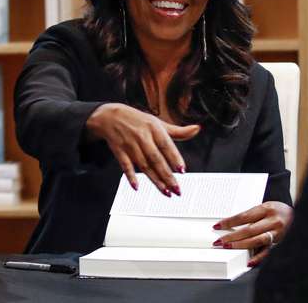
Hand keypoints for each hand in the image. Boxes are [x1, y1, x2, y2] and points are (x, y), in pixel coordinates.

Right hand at [86, 103, 200, 194]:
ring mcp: (130, 145)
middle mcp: (142, 137)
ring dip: (155, 180)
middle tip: (176, 189)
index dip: (175, 158)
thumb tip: (196, 129)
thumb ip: (178, 131)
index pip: (167, 145)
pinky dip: (130, 176)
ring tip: (165, 191)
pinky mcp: (119, 151)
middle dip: (167, 176)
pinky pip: (125, 165)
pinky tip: (137, 186)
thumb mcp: (158, 123)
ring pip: (144, 165)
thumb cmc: (138, 121)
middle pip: (156, 159)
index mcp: (154, 129)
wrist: (110, 116)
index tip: (182, 170)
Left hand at [212, 201, 293, 266]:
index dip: (230, 222)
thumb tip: (232, 225)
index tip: (218, 226)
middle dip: (232, 236)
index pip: (244, 216)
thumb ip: (252, 215)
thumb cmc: (278, 211)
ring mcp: (277, 233)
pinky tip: (249, 262)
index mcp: (267, 208)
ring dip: (240, 245)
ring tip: (228, 247)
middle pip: (249, 229)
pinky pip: (267, 252)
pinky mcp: (280, 243)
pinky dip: (258, 258)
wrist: (299, 214)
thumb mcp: (266, 207)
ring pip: (256, 240)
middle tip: (220, 241)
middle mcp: (272, 220)